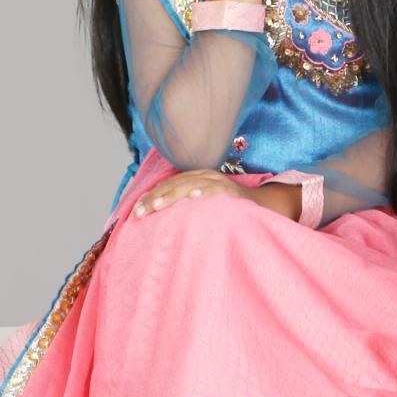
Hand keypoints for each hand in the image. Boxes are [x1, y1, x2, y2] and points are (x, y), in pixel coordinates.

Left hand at [132, 169, 300, 220]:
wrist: (260, 206)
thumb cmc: (226, 209)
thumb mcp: (202, 205)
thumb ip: (185, 208)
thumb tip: (159, 219)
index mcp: (194, 178)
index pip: (167, 185)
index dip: (151, 196)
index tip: (136, 212)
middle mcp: (204, 176)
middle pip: (174, 184)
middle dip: (156, 197)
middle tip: (141, 212)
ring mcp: (217, 182)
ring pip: (190, 185)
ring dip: (173, 194)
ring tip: (157, 205)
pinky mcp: (231, 191)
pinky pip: (216, 189)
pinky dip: (205, 191)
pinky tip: (194, 197)